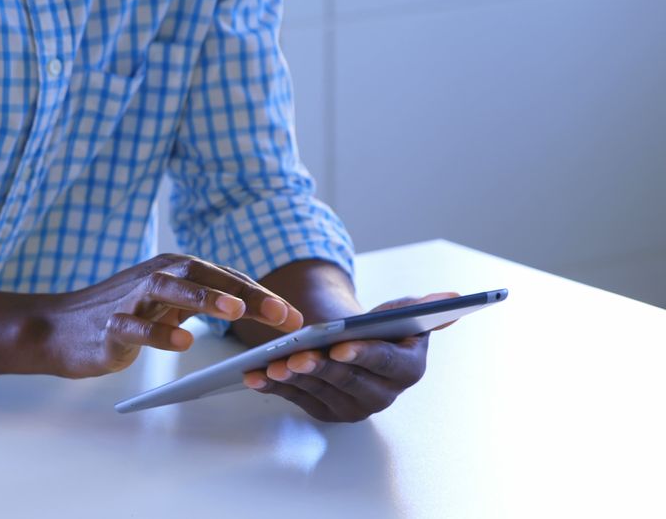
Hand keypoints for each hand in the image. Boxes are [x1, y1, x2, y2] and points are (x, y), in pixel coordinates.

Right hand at [44, 254, 303, 378]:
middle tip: (281, 314)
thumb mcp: (165, 302)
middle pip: (204, 274)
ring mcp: (130, 299)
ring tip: (234, 311)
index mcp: (173, 270)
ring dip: (204, 297)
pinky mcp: (110, 326)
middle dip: (246, 293)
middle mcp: (154, 277)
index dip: (262, 295)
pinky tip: (182, 341)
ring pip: (168, 289)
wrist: (56, 327)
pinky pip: (135, 326)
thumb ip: (202, 300)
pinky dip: (159, 332)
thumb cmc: (119, 314)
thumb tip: (255, 307)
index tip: (295, 317)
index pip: (224, 277)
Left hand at [242, 292, 459, 421]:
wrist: (358, 344)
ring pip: (317, 391)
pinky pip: (295, 399)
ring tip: (270, 365)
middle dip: (319, 367)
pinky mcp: (324, 411)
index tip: (339, 346)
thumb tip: (453, 297)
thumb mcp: (402, 313)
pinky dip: (273, 387)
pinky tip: (254, 376)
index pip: (384, 364)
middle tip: (296, 356)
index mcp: (407, 370)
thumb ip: (424, 308)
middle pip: (346, 380)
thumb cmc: (381, 327)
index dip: (362, 354)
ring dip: (292, 378)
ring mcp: (351, 407)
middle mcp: (382, 395)